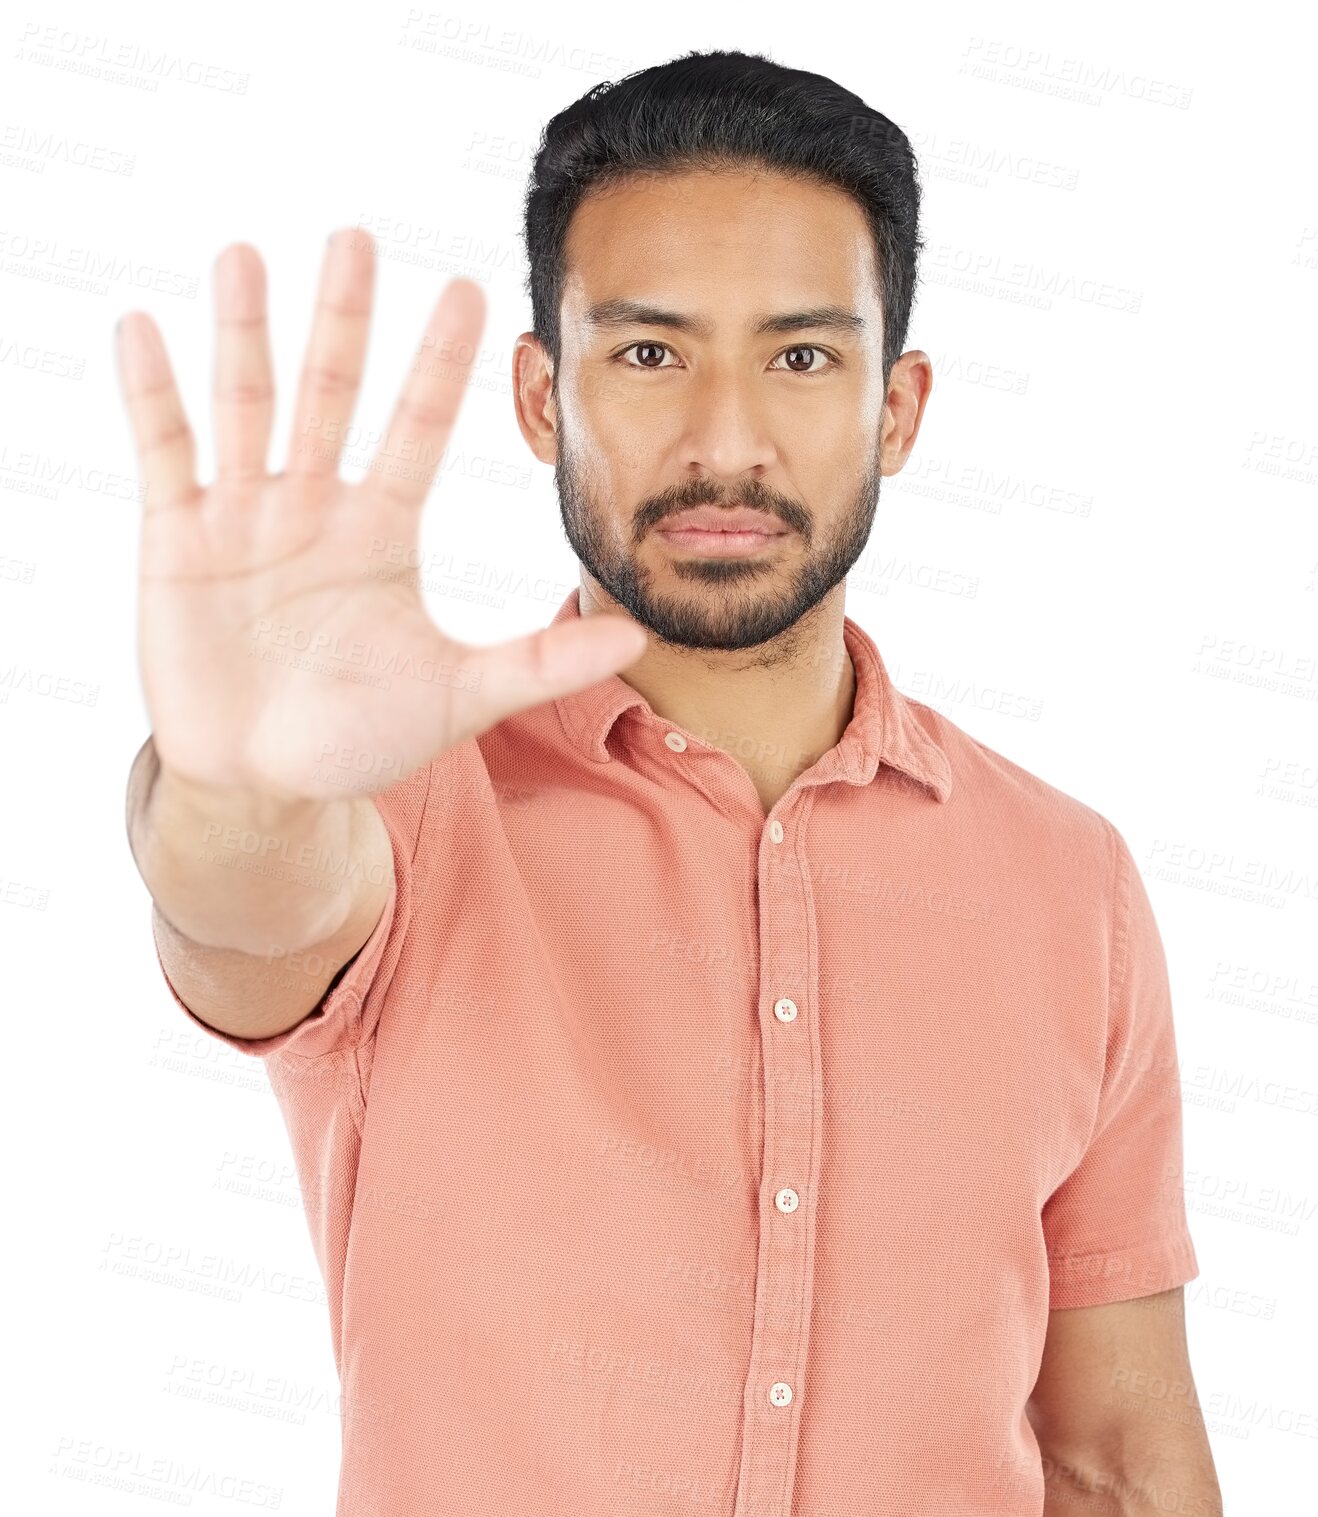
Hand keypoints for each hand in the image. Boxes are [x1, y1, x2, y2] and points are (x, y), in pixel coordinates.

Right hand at [117, 228, 646, 802]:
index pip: (416, 428)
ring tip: (244, 255)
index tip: (469, 288)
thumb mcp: (456, 697)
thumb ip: (538, 662)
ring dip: (245, 334)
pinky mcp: (177, 539)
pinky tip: (141, 329)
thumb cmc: (358, 737)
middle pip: (330, 394)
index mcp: (381, 532)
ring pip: (247, 405)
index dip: (439, 364)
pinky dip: (152, 395)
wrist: (262, 782)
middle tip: (356, 236)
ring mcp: (244, 518)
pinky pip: (164, 453)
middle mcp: (315, 508)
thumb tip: (637, 636)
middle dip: (343, 321)